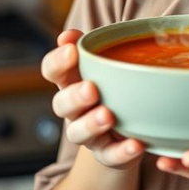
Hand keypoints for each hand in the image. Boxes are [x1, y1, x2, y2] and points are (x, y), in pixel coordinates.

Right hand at [40, 29, 144, 169]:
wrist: (129, 129)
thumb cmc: (117, 85)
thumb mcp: (110, 61)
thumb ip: (96, 45)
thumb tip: (74, 32)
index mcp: (71, 81)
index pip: (52, 70)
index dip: (57, 61)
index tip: (71, 50)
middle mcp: (74, 110)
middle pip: (61, 105)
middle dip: (74, 97)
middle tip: (91, 88)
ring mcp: (89, 134)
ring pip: (78, 133)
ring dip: (91, 124)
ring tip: (108, 116)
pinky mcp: (108, 155)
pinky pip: (111, 157)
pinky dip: (122, 152)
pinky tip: (136, 144)